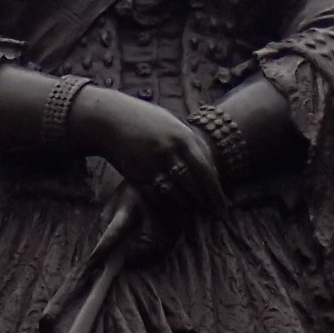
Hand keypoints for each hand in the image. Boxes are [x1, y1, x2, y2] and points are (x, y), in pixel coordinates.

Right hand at [71, 86, 226, 219]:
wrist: (111, 119)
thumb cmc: (148, 121)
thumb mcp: (173, 125)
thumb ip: (193, 145)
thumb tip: (213, 170)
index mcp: (182, 137)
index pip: (206, 171)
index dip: (216, 194)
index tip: (223, 208)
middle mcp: (168, 152)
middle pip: (192, 187)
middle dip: (203, 203)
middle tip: (209, 213)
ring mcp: (151, 165)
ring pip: (175, 196)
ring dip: (185, 205)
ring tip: (191, 208)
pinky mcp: (136, 176)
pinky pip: (156, 198)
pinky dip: (165, 205)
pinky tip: (170, 204)